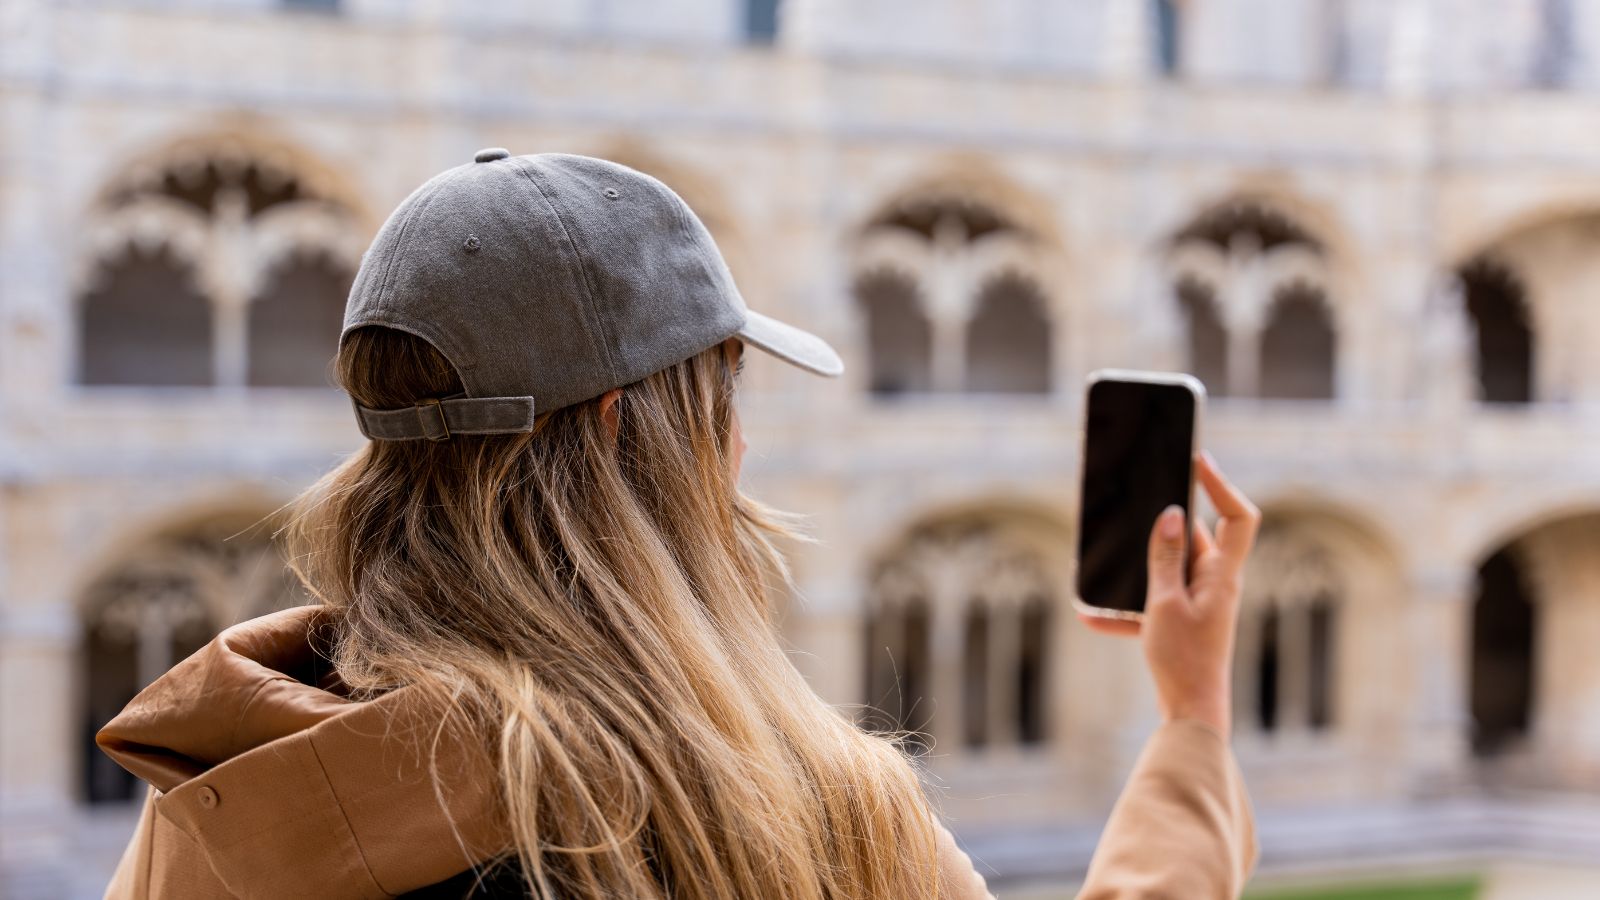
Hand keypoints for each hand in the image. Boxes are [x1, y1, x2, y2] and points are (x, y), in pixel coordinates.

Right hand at [1078, 451, 1260, 736]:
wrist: (1190, 714)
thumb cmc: (1184, 660)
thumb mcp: (1164, 603)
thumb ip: (1164, 557)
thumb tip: (1171, 514)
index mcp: (1222, 574)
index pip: (1238, 516)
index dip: (1222, 485)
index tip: (1196, 461)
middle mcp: (1216, 584)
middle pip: (1197, 537)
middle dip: (1164, 523)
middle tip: (1138, 499)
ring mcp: (1200, 603)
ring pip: (1169, 568)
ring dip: (1139, 567)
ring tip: (1108, 560)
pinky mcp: (1183, 622)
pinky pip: (1154, 601)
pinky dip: (1127, 607)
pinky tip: (1092, 615)